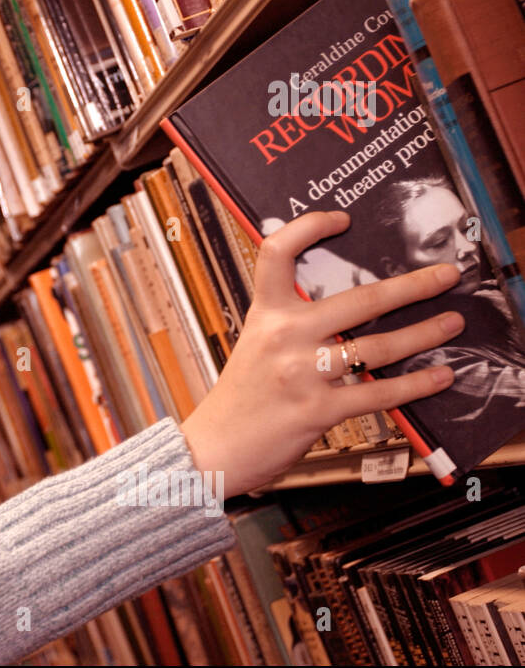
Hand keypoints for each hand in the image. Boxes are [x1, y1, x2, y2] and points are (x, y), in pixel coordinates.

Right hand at [180, 210, 462, 497]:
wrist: (215, 446)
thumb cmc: (241, 398)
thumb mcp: (256, 345)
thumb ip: (291, 324)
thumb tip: (349, 310)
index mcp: (265, 314)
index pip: (277, 253)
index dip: (308, 228)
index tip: (343, 220)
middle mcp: (283, 336)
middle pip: (358, 300)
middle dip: (412, 286)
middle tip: (446, 275)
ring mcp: (300, 373)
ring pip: (376, 347)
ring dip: (423, 334)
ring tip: (451, 323)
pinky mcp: (316, 410)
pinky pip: (376, 393)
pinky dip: (414, 385)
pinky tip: (439, 377)